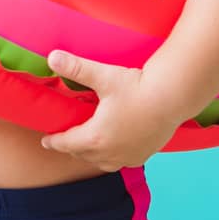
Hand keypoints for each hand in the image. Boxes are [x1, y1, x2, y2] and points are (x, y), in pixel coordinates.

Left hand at [37, 49, 187, 171]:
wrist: (172, 97)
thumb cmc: (137, 87)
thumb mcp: (102, 76)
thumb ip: (75, 68)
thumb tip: (52, 57)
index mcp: (95, 137)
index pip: (66, 143)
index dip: (53, 141)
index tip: (46, 141)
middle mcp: (110, 153)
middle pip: (82, 154)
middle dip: (72, 147)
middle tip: (65, 139)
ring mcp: (128, 157)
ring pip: (101, 162)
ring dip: (91, 155)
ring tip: (87, 145)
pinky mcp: (144, 155)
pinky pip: (121, 163)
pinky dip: (112, 157)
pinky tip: (114, 148)